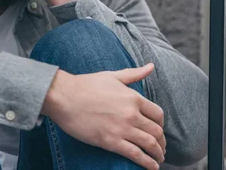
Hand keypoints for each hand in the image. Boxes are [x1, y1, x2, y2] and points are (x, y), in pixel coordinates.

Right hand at [41, 64, 165, 168]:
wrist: (65, 97)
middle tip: (160, 148)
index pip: (158, 114)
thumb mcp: (113, 76)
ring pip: (149, 144)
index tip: (158, 129)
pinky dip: (147, 162)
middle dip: (161, 142)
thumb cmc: (86, 85)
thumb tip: (151, 66)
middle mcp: (132, 114)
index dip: (161, 124)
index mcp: (133, 97)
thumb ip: (134, 74)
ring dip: (157, 153)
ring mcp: (122, 128)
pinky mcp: (111, 142)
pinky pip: (136, 154)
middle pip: (156, 131)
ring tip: (158, 159)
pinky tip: (152, 167)